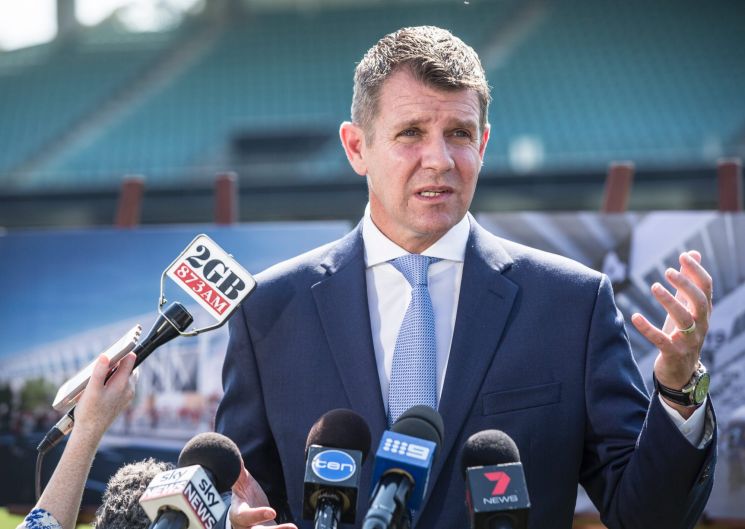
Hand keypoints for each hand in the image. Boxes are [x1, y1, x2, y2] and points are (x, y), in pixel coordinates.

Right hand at [72, 351, 136, 446]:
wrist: (90, 433)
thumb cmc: (89, 412)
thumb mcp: (91, 390)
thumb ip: (99, 372)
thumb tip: (105, 356)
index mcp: (123, 384)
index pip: (130, 360)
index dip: (125, 351)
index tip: (120, 344)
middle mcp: (129, 389)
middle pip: (130, 368)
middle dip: (121, 362)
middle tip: (108, 360)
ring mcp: (127, 396)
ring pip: (127, 377)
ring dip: (118, 372)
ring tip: (104, 372)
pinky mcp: (123, 401)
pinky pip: (124, 385)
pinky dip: (117, 381)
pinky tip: (104, 384)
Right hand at [229, 464, 296, 528]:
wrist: (243, 512)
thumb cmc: (243, 496)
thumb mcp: (240, 483)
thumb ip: (238, 473)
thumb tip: (233, 457)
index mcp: (238, 513)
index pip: (245, 516)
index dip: (257, 515)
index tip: (272, 511)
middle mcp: (246, 527)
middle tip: (290, 526)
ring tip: (294, 527)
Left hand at [631, 251, 711, 415]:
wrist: (681, 371)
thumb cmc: (682, 333)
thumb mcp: (686, 307)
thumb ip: (688, 281)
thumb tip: (693, 252)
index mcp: (703, 312)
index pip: (706, 288)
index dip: (696, 271)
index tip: (683, 256)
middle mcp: (700, 325)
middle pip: (699, 302)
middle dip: (685, 285)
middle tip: (667, 271)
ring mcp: (688, 341)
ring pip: (684, 320)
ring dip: (669, 302)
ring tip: (654, 287)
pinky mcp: (673, 354)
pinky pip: (661, 341)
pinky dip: (648, 329)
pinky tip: (635, 317)